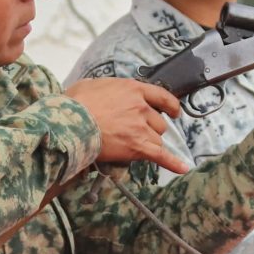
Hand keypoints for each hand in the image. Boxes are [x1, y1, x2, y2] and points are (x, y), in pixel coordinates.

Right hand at [65, 78, 191, 174]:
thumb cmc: (75, 103)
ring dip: (148, 144)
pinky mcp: (137, 147)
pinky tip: (184, 168)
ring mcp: (141, 128)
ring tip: (130, 147)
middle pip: (158, 122)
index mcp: (133, 89)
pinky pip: (161, 156)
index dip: (170, 105)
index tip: (174, 111)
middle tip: (133, 134)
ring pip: (156, 139)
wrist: (69, 123)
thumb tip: (104, 93)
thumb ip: (106, 88)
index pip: (161, 96)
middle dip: (151, 129)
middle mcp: (141, 107)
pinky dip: (173, 163)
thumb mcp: (91, 85)